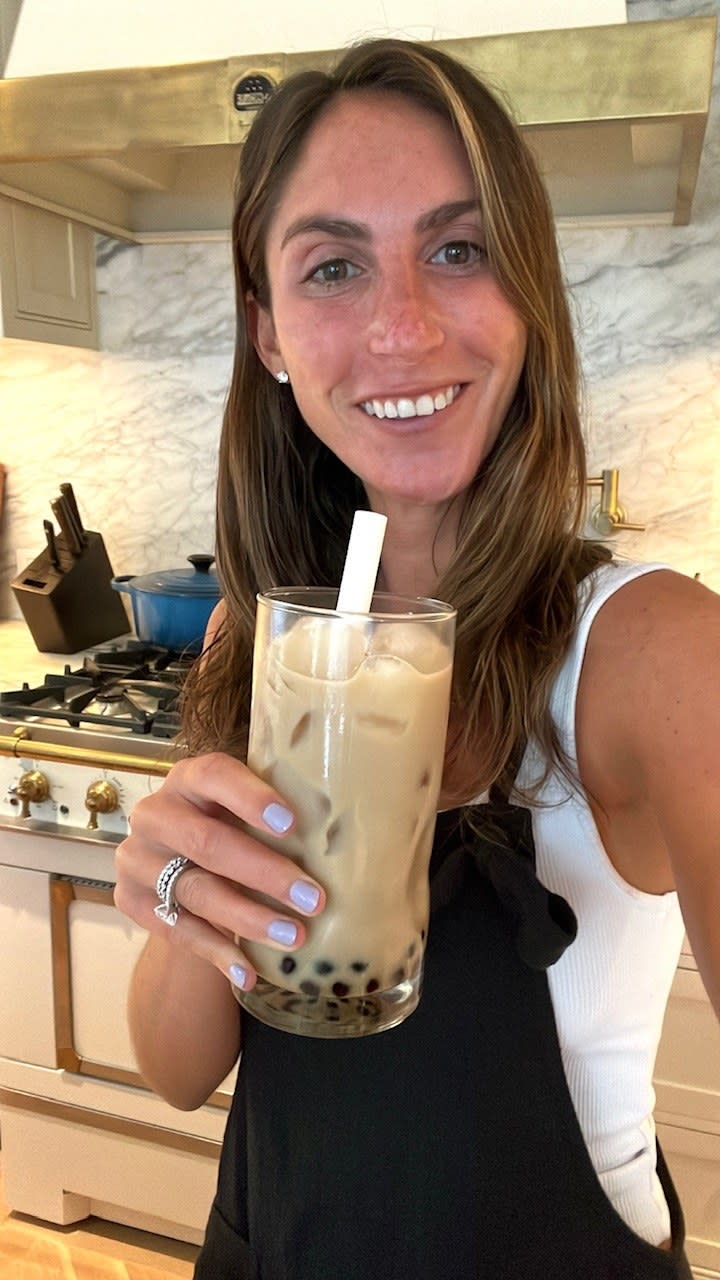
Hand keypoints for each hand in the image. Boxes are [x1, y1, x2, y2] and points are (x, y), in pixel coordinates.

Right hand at [113, 752, 325, 989]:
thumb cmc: (230, 829)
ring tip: (294, 936)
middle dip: (265, 873)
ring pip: (195, 890)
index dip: (252, 798)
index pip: (215, 776)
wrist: (176, 865)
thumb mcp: (245, 813)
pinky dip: (216, 952)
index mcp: (190, 778)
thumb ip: (277, 818)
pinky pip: (176, 929)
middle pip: (208, 842)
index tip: (292, 823)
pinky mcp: (130, 899)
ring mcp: (137, 857)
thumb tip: (347, 841)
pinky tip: (248, 972)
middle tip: (313, 899)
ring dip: (248, 918)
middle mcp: (156, 813)